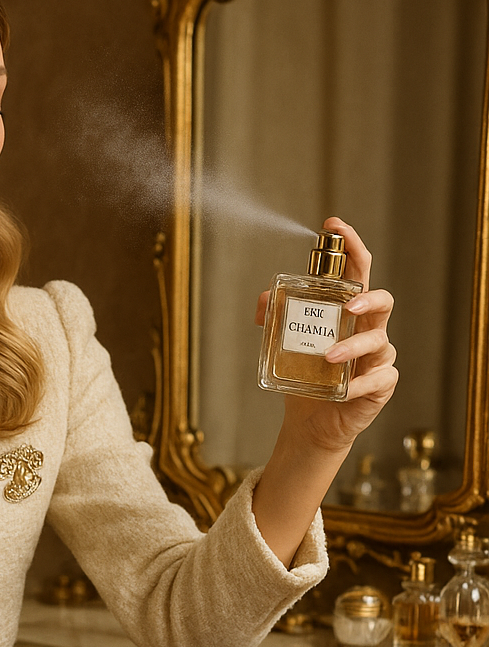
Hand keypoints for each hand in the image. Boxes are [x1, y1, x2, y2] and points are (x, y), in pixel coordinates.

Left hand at [255, 216, 397, 455]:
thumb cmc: (307, 376)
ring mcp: (378, 356)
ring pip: (378, 341)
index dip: (350, 244)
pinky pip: (377, 379)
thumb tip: (265, 299)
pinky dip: (360, 384)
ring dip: (353, 346)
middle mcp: (368, 328)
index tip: (333, 225)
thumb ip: (276, 319)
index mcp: (348, 311)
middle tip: (348, 304)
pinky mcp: (381, 384)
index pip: (357, 270)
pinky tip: (345, 389)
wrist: (312, 421)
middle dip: (367, 298)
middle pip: (382, 300)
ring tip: (329, 356)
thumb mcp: (286, 345)